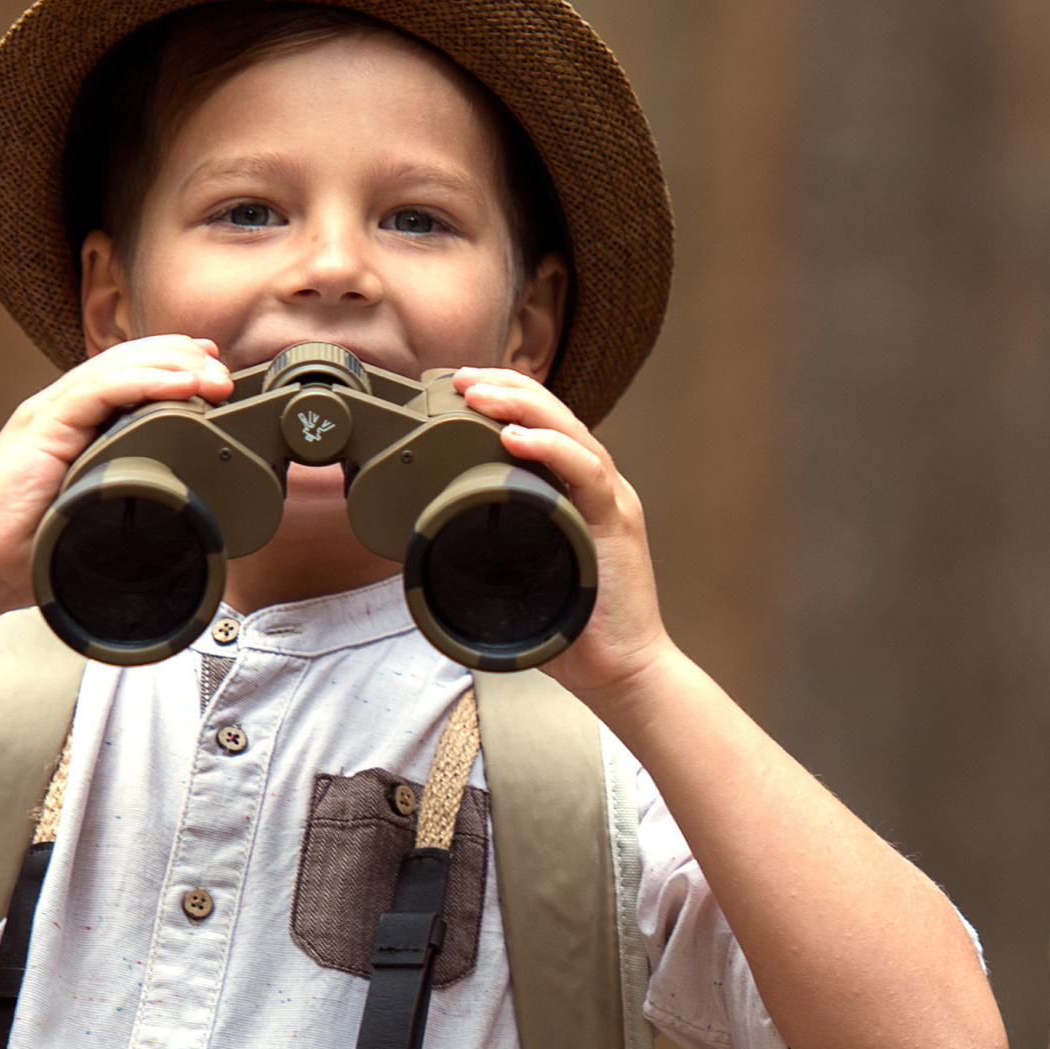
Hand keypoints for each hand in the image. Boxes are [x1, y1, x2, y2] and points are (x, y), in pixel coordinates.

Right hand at [0, 335, 235, 618]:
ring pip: (118, 366)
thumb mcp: (95, 514)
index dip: (175, 365)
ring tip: (214, 375)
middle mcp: (62, 409)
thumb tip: (182, 506)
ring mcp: (49, 413)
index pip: (130, 375)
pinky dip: (144, 382)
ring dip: (173, 366)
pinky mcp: (40, 425)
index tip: (216, 372)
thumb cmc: (29, 549)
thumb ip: (128, 494)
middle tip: (225, 373)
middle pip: (129, 360)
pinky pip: (99, 390)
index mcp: (75, 424)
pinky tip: (180, 383)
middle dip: (183, 359)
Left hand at [451, 368, 671, 707]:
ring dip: (522, 406)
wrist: (621, 671)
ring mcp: (610, 500)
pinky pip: (587, 473)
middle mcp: (596, 486)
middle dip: (505, 388)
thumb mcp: (518, 577)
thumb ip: (489, 550)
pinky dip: (551, 449)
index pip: (541, 425)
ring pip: (570, 430)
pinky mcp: (619, 522)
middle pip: (555, 415)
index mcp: (574, 492)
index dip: (504, 398)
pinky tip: (516, 437)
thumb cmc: (571, 628)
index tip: (461, 387)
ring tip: (479, 394)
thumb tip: (428, 544)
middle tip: (461, 377)